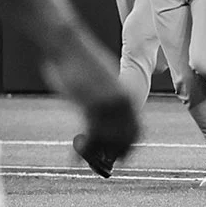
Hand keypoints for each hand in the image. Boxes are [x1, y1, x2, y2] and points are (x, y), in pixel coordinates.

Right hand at [43, 32, 139, 171]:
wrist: (67, 42)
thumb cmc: (79, 60)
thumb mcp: (99, 81)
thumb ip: (105, 99)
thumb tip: (98, 118)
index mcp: (128, 94)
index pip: (137, 130)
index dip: (128, 146)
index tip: (119, 156)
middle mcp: (123, 101)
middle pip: (126, 139)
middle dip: (114, 154)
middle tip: (101, 163)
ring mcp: (108, 104)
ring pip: (108, 141)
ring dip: (94, 153)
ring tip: (81, 155)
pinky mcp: (91, 104)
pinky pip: (90, 136)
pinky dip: (81, 151)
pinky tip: (72, 156)